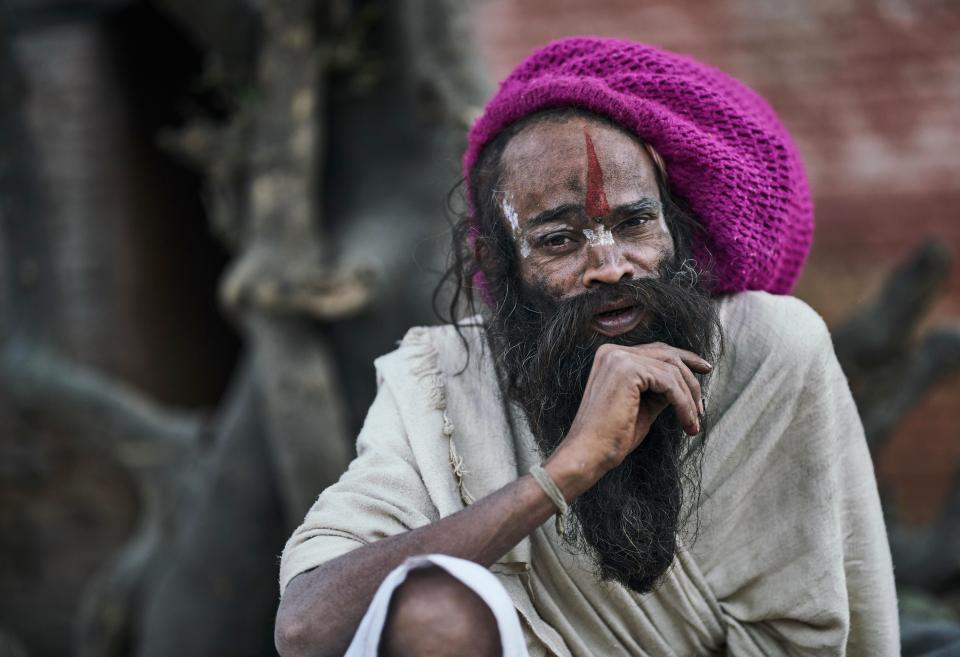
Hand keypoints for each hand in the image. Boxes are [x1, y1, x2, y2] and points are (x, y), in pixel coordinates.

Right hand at [544, 342, 710, 498]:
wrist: (589, 453)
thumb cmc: (612, 436)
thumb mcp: (643, 406)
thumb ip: (660, 390)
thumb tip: (686, 384)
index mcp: (612, 356)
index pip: (657, 350)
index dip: (684, 359)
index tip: (704, 370)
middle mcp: (613, 351)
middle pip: (667, 355)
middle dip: (691, 380)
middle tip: (702, 407)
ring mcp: (619, 358)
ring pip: (672, 369)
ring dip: (689, 397)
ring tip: (693, 422)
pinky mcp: (628, 371)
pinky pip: (669, 383)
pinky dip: (684, 404)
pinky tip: (687, 422)